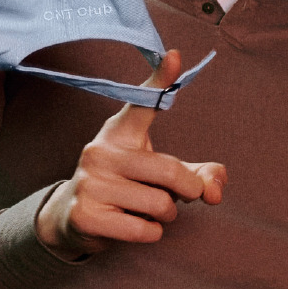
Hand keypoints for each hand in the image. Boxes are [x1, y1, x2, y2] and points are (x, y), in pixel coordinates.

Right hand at [35, 52, 226, 252]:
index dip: (161, 80)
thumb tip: (214, 190)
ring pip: (160, 205)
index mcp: (121, 132)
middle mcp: (101, 150)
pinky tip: (132, 226)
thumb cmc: (128, 189)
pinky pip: (144, 230)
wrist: (73, 219)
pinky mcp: (86, 215)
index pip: (143, 103)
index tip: (174, 55)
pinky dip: (151, 234)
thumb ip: (197, 176)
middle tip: (180, 197)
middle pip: (170, 171)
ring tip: (144, 211)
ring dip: (165, 216)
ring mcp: (91, 182)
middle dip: (187, 191)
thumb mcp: (161, 176)